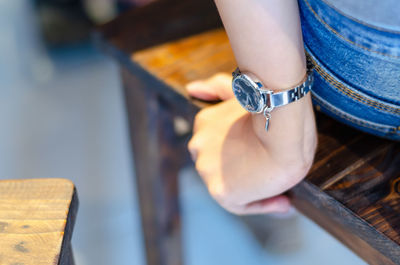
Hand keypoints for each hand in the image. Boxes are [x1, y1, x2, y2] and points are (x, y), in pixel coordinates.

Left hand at [187, 73, 316, 214]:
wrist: (284, 130)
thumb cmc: (272, 111)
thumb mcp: (241, 92)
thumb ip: (217, 88)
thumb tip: (191, 88)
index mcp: (204, 124)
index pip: (220, 144)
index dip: (242, 152)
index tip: (263, 155)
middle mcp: (198, 146)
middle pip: (223, 165)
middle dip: (245, 167)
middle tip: (273, 166)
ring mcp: (207, 169)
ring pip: (229, 184)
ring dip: (252, 186)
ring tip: (280, 182)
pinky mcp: (220, 190)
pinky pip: (240, 205)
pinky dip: (260, 204)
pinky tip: (282, 202)